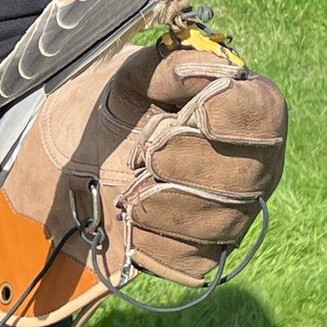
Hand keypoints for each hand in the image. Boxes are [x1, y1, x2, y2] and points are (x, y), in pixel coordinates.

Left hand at [0, 42, 286, 326]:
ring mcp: (230, 214)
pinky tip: (126, 221)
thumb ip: (167, 67)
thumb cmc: (105, 109)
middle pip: (247, 174)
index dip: (231, 115)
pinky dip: (149, 239)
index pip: (265, 110)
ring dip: (163, 203)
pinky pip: (190, 259)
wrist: (62, 164)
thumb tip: (211, 72)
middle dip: (185, 163)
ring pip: (221, 221)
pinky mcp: (200, 256)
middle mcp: (249, 163)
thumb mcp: (126, 75)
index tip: (189, 115)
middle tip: (141, 155)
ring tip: (127, 187)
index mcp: (237, 107)